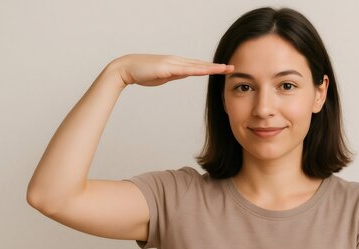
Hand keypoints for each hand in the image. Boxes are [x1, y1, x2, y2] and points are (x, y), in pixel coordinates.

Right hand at [109, 54, 233, 86]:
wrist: (126, 68)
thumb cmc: (143, 73)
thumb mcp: (163, 76)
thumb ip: (175, 75)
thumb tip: (185, 75)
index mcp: (177, 64)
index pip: (198, 66)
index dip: (211, 68)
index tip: (224, 69)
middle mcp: (177, 61)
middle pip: (201, 64)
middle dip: (217, 67)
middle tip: (232, 68)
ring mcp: (172, 63)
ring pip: (195, 66)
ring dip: (210, 67)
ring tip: (224, 69)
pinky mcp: (166, 68)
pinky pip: (183, 70)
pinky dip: (195, 70)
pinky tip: (205, 71)